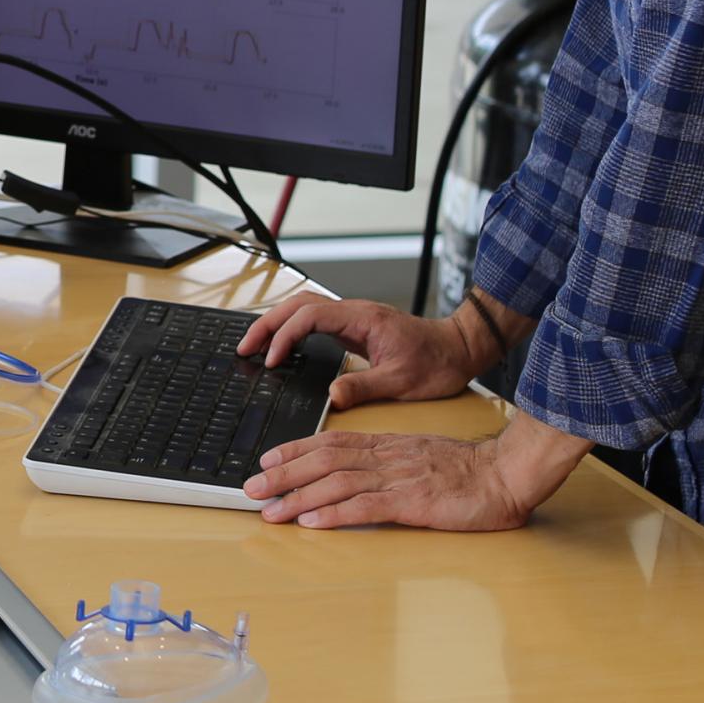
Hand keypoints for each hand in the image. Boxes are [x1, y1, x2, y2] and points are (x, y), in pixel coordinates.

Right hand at [237, 291, 481, 408]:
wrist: (458, 349)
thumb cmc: (437, 363)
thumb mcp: (402, 382)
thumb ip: (364, 387)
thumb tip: (330, 397)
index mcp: (363, 319)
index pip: (309, 317)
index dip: (285, 336)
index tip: (273, 360)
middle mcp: (355, 312)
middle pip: (298, 305)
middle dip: (267, 324)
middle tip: (245, 348)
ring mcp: (353, 317)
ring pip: (304, 308)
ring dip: (277, 323)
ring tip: (255, 346)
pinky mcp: (354, 326)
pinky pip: (314, 320)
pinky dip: (292, 328)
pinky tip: (284, 346)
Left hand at [243, 412, 588, 528]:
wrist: (506, 474)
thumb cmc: (466, 471)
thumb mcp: (418, 457)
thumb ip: (386, 462)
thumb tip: (352, 474)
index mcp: (387, 445)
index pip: (331, 443)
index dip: (295, 450)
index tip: (266, 461)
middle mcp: (386, 457)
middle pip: (324, 460)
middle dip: (284, 474)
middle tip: (251, 489)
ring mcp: (399, 478)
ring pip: (337, 483)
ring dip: (299, 497)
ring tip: (271, 510)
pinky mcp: (414, 502)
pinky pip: (368, 506)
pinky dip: (336, 514)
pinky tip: (313, 522)